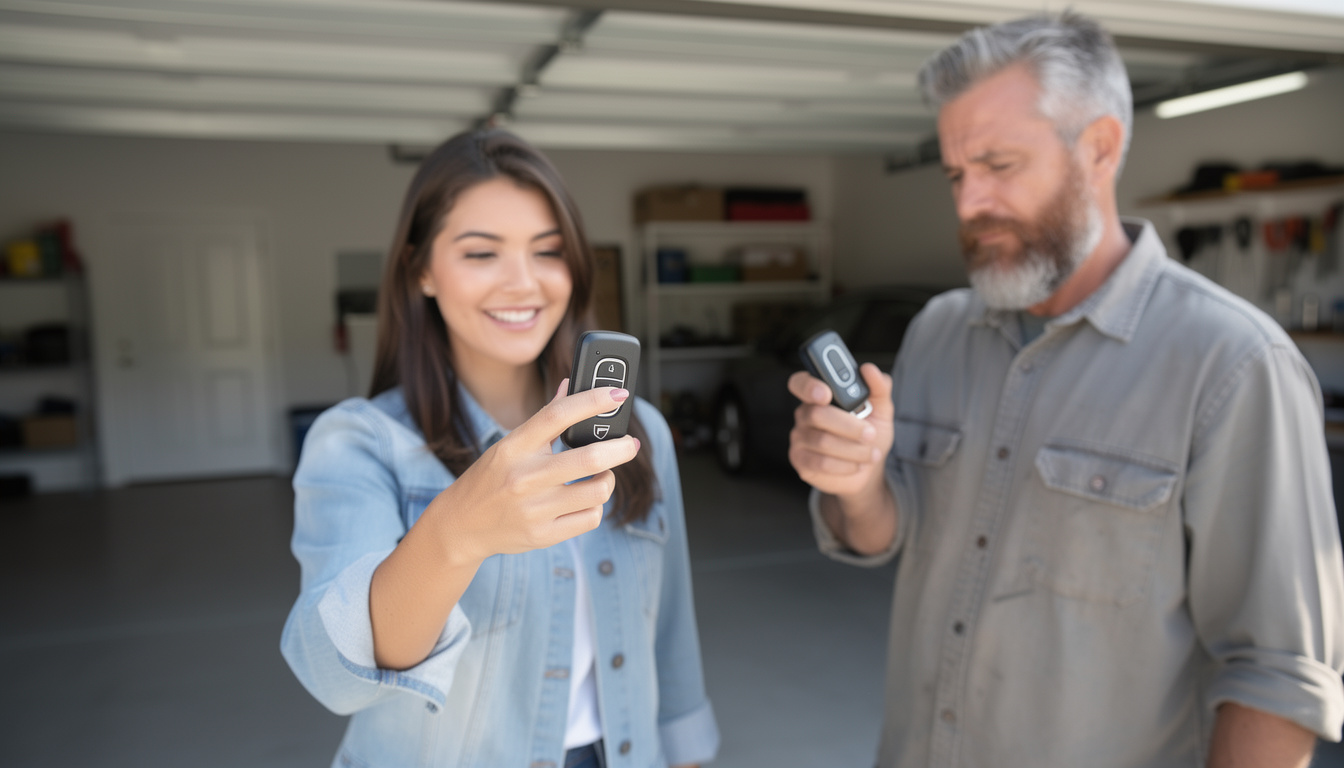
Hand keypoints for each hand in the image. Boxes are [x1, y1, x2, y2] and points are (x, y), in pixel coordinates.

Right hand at [436, 381, 640, 564]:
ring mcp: (534, 509)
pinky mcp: (543, 535)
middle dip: (621, 447)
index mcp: (514, 447)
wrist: (461, 525)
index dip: (593, 401)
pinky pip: (590, 517)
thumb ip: (545, 418)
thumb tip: (571, 385)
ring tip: (601, 475)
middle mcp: (524, 477)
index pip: (558, 415)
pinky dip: (595, 505)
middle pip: (589, 458)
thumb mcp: (510, 445)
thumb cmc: (491, 478)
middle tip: (630, 443)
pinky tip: (585, 499)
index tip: (618, 394)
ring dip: (608, 479)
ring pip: (598, 490)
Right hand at [787, 362, 893, 499]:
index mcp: (819, 394)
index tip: (826, 394)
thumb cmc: (870, 433)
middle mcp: (805, 413)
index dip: (809, 386)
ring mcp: (799, 437)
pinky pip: (821, 462)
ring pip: (822, 441)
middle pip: (816, 414)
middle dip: (848, 425)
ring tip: (871, 452)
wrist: (869, 468)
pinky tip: (858, 464)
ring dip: (853, 449)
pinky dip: (846, 464)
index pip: (800, 383)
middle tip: (870, 433)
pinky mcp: (801, 461)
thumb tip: (869, 370)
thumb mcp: (881, 408)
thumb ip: (878, 387)